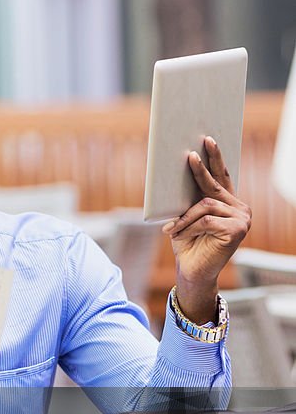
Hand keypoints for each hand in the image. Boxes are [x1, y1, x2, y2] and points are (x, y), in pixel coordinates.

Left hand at [162, 136, 250, 322]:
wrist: (192, 273)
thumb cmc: (188, 245)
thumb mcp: (187, 217)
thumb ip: (190, 199)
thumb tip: (183, 171)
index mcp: (229, 204)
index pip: (222, 177)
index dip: (216, 158)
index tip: (208, 141)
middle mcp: (240, 209)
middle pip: (215, 186)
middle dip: (200, 170)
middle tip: (189, 156)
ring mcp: (242, 219)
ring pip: (206, 204)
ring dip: (184, 217)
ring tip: (171, 229)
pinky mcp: (237, 230)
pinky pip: (206, 219)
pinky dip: (188, 227)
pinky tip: (178, 236)